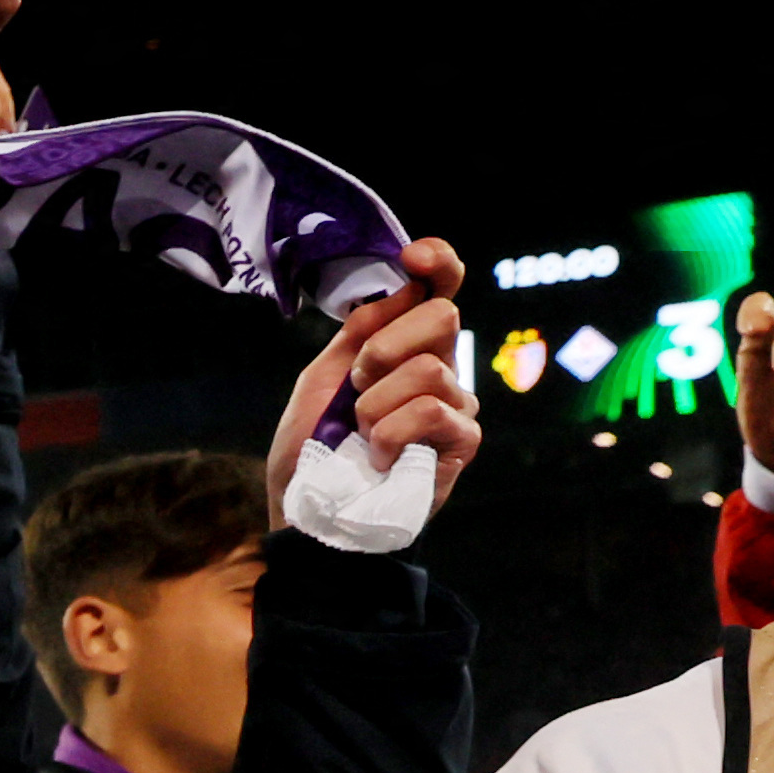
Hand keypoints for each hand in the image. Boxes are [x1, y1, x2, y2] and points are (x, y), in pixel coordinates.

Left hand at [269, 239, 478, 513]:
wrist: (310, 514)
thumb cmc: (314, 449)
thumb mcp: (321, 380)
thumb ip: (357, 334)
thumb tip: (401, 288)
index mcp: (408, 346)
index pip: (440, 290)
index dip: (439, 263)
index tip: (413, 257)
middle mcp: (441, 368)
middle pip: (443, 316)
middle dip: (384, 348)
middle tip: (358, 386)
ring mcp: (456, 405)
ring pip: (430, 369)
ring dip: (377, 403)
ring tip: (361, 432)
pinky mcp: (463, 442)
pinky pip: (431, 411)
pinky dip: (390, 432)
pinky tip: (377, 455)